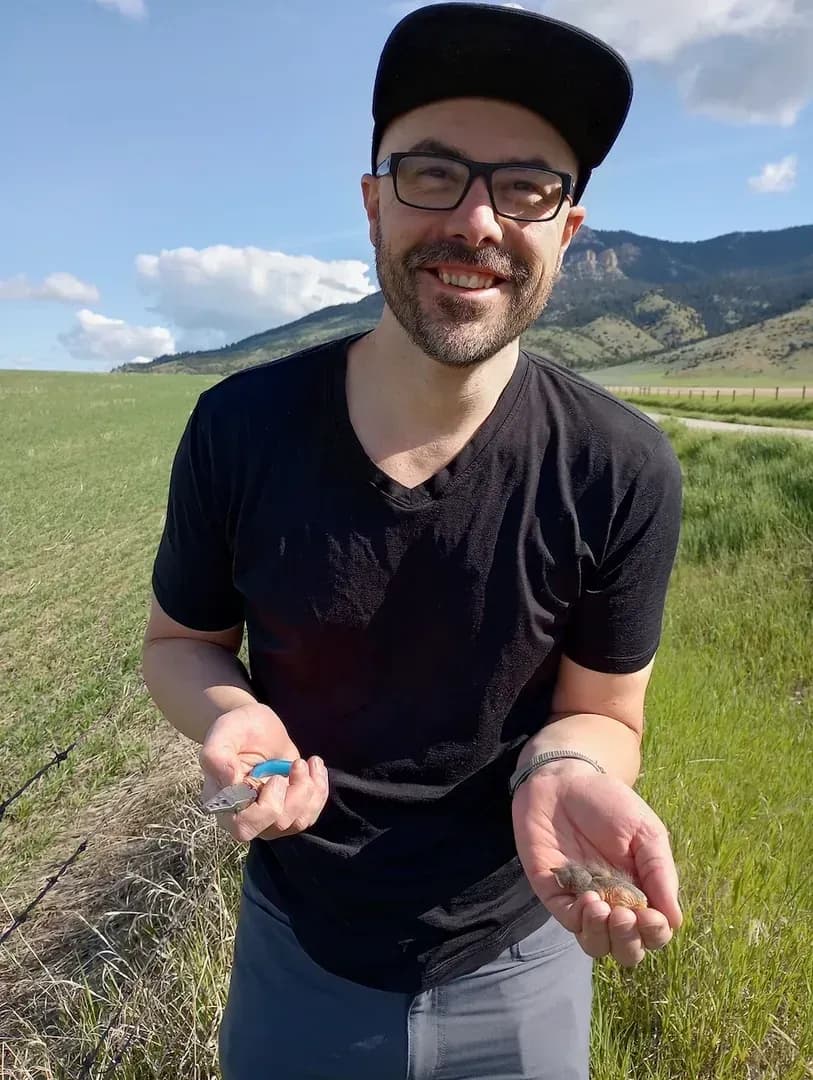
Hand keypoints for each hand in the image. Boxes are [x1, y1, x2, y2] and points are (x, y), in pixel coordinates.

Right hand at [199, 703, 328, 842]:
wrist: (256, 725)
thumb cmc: (237, 729)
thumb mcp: (223, 733)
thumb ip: (217, 756)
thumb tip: (230, 782)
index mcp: (224, 802)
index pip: (245, 825)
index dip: (268, 805)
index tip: (276, 777)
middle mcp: (246, 815)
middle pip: (278, 824)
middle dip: (297, 793)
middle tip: (297, 764)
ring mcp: (269, 816)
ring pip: (298, 821)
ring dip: (311, 790)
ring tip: (305, 763)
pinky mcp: (289, 809)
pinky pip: (310, 813)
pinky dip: (319, 790)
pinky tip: (314, 767)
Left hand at [512, 769, 681, 966]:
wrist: (563, 781)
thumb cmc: (608, 803)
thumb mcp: (644, 830)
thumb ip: (660, 871)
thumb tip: (676, 920)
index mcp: (641, 890)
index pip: (653, 931)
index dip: (656, 933)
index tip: (652, 916)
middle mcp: (613, 903)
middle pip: (626, 949)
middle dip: (629, 942)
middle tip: (626, 916)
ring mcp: (583, 901)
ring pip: (596, 945)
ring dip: (604, 937)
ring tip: (605, 910)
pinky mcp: (555, 893)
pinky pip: (569, 922)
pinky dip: (581, 920)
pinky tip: (588, 898)